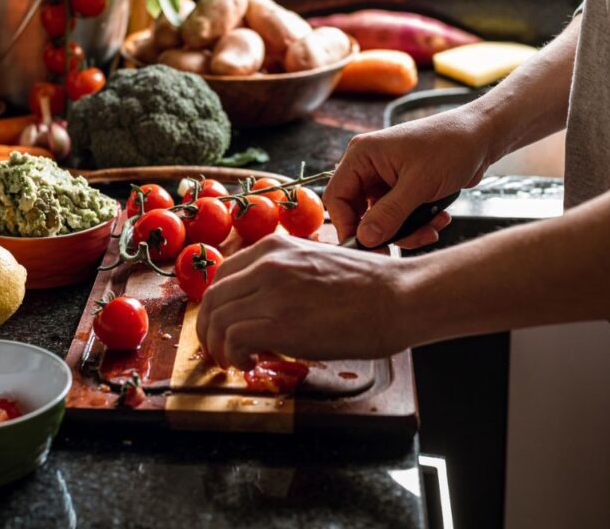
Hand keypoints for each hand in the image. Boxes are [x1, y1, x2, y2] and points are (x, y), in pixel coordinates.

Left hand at [195, 234, 406, 368]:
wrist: (399, 296)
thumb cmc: (370, 284)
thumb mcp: (316, 262)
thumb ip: (286, 273)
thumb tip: (267, 302)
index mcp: (275, 246)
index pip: (223, 275)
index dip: (218, 305)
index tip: (224, 324)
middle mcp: (267, 264)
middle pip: (213, 298)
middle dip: (210, 329)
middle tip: (220, 350)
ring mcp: (272, 292)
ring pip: (217, 319)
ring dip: (219, 347)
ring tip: (235, 361)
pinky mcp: (280, 323)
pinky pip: (233, 340)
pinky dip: (233, 356)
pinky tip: (250, 363)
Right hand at [324, 108, 493, 247]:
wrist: (482, 136)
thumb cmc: (451, 146)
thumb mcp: (419, 184)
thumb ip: (389, 214)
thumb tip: (364, 239)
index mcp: (363, 155)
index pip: (337, 197)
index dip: (347, 225)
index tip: (366, 247)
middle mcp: (370, 166)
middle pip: (359, 212)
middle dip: (385, 231)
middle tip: (406, 243)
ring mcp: (386, 177)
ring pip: (382, 218)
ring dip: (407, 230)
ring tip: (432, 228)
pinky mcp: (403, 187)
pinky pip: (400, 215)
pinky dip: (418, 223)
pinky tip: (439, 218)